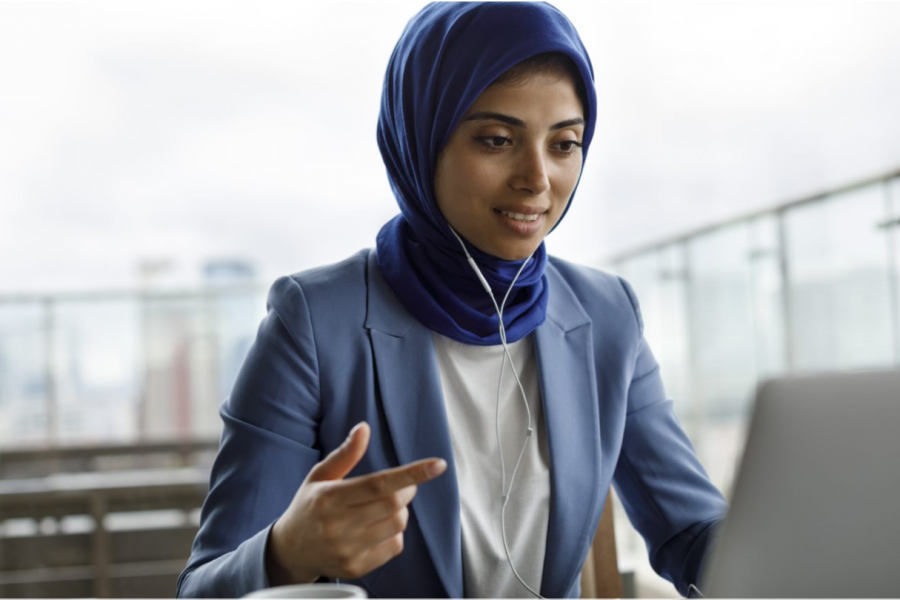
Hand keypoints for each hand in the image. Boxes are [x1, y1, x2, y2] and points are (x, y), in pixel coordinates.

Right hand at [265, 421, 447, 583]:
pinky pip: (394, 546)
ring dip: (400, 512)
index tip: (438, 465)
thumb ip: (345, 454)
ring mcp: (347, 550)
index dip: (412, 473)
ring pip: (398, 525)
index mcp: (329, 498)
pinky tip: (376, 529)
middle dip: (405, 490)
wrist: (290, 551)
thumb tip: (364, 428)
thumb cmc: (309, 506)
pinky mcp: (355, 568)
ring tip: (382, 508)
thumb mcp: (320, 476)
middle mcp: (337, 526)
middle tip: (398, 487)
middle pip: (394, 504)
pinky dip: (394, 533)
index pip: (378, 483)